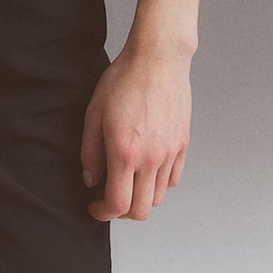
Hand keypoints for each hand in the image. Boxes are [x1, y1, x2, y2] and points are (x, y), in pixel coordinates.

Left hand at [79, 44, 191, 221]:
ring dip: (139, 198)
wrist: (157, 60)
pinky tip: (144, 169)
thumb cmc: (123, 81)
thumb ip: (90, 153)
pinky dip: (157, 184)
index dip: (102, 213)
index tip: (93, 206)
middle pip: (141, 211)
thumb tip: (91, 180)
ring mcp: (170, 153)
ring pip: (157, 198)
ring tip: (126, 181)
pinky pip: (172, 180)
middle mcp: (151, 159)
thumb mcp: (93, 114)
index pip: (117, 204)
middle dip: (121, 212)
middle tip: (107, 198)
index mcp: (125, 153)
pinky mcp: (182, 145)